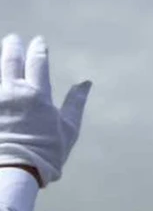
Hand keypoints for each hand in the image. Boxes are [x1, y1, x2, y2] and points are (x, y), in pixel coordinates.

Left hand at [0, 34, 90, 186]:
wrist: (14, 171)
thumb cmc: (46, 154)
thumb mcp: (68, 130)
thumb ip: (75, 103)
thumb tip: (86, 83)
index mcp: (37, 94)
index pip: (38, 62)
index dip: (39, 49)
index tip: (38, 41)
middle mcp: (13, 91)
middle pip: (10, 59)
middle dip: (13, 46)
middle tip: (13, 39)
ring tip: (0, 51)